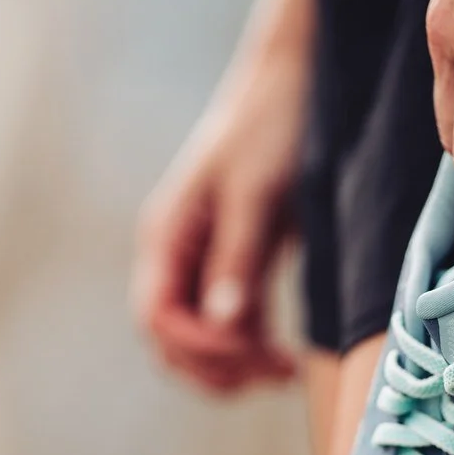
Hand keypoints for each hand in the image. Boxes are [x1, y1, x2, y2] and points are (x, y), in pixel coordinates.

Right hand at [133, 66, 301, 392]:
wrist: (296, 80)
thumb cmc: (271, 126)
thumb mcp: (256, 193)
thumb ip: (237, 256)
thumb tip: (223, 321)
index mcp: (167, 235)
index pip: (157, 316)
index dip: (197, 346)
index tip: (249, 352)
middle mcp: (177, 254)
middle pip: (172, 339)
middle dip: (215, 366)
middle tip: (273, 373)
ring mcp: (206, 260)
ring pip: (203, 337)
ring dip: (236, 365)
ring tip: (286, 373)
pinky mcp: (239, 261)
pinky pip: (233, 323)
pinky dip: (253, 347)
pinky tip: (289, 359)